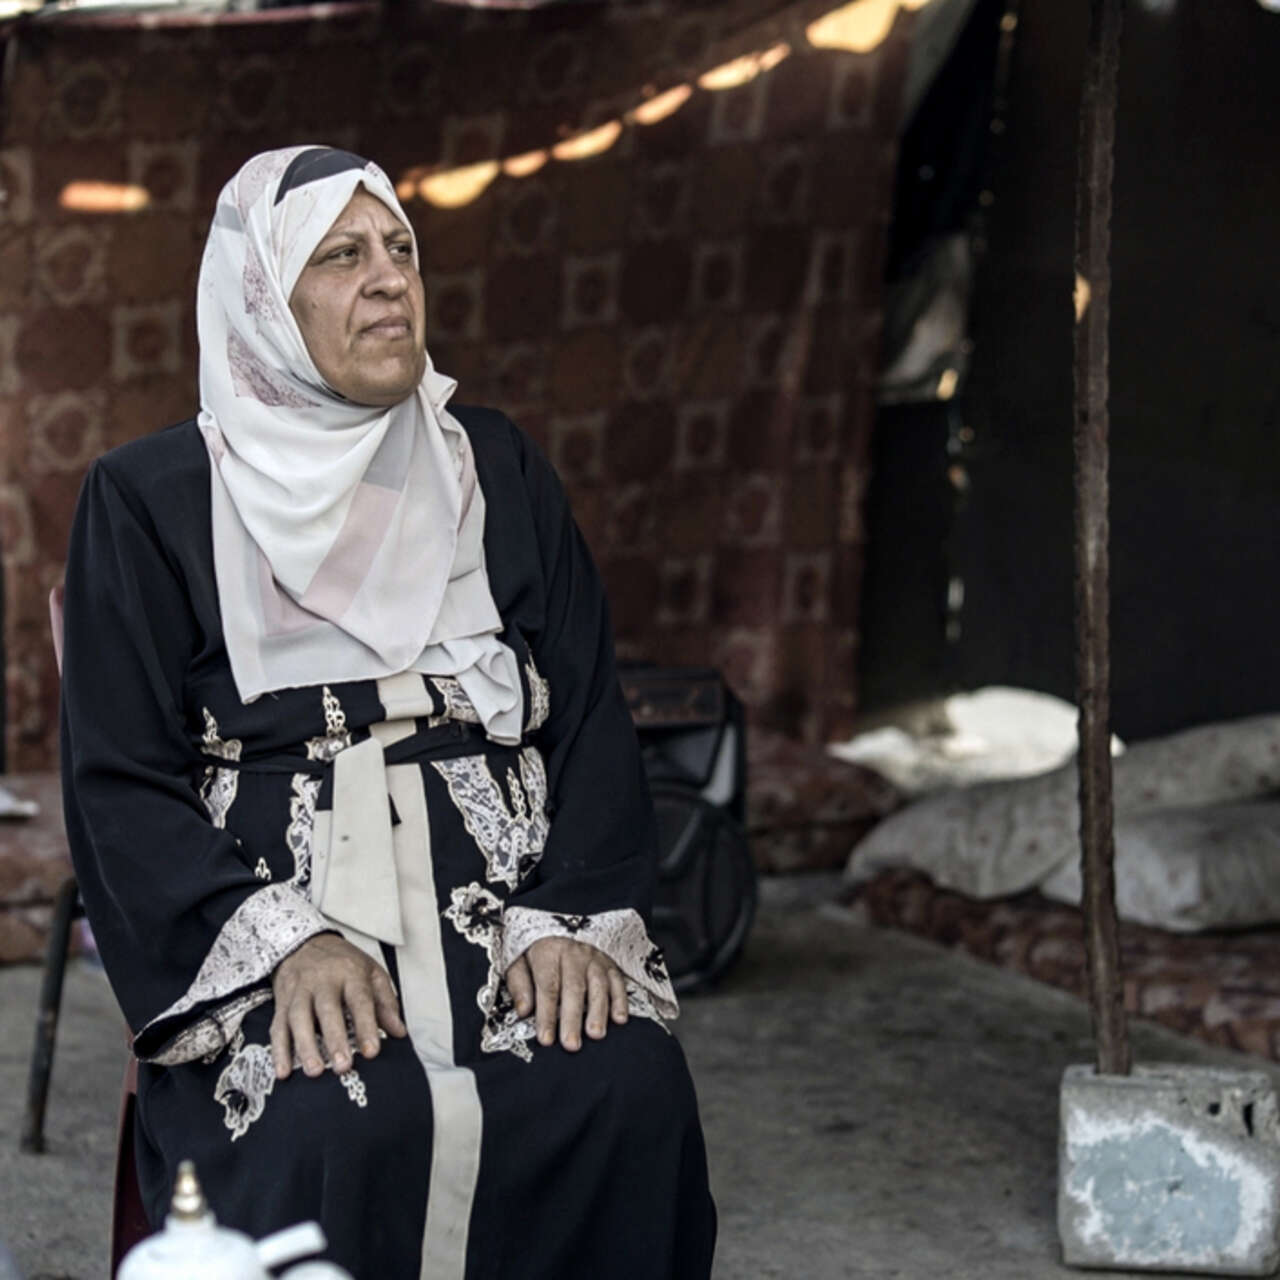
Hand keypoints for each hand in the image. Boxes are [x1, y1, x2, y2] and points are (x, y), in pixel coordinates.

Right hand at [271, 933, 406, 1079]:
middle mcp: (322, 980)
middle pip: (327, 1010)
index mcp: (350, 972)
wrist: (305, 943)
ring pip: (298, 1018)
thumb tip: (399, 1032)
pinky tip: (283, 1071)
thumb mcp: (371, 972)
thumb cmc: (343, 962)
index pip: (360, 1000)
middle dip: (334, 1039)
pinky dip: (279, 1050)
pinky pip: (278, 1027)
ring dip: (305, 1046)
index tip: (372, 1051)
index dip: (366, 1026)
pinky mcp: (281, 1002)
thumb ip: (386, 1003)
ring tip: (315, 1071)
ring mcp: (299, 990)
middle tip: (343, 1066)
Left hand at [505, 937, 628, 1051]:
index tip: (546, 1038)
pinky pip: (617, 982)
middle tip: (571, 1043)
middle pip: (574, 988)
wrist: (556, 930)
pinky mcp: (609, 965)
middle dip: (573, 1018)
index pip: (548, 986)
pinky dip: (620, 1000)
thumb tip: (524, 1010)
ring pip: (598, 985)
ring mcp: (594, 959)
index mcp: (548, 952)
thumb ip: (519, 985)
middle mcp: (574, 954)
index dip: (547, 1014)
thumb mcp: (517, 962)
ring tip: (595, 1034)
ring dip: (598, 1011)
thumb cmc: (536, 953)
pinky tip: (619, 1019)